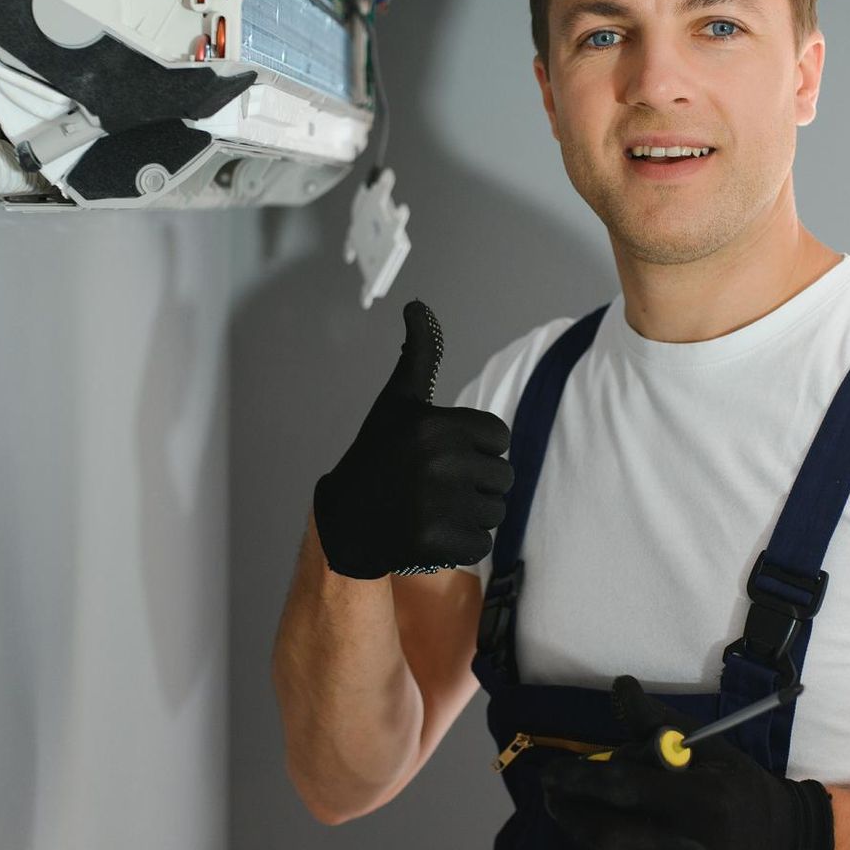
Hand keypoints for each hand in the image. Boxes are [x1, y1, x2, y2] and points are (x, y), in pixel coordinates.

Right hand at [312, 300, 513, 578]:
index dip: (477, 447)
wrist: (346, 520)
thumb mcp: (398, 400)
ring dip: (472, 513)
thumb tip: (417, 305)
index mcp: (435, 425)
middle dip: (477, 483)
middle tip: (439, 485)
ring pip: (495, 511)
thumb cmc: (379, 455)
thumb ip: (419, 353)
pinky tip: (433, 531)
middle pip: (502, 477)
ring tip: (436, 507)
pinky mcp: (436, 542)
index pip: (498, 437)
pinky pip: (481, 544)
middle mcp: (438, 463)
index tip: (445, 453)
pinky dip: (463, 543)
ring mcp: (436, 505)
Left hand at [538, 675, 835, 849]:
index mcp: (703, 801)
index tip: (552, 773)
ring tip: (595, 818)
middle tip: (553, 798)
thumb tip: (619, 687)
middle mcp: (695, 849)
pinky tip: (623, 848)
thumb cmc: (741, 790)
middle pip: (608, 838)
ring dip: (593, 839)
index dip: (580, 780)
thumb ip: (659, 724)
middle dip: (571, 816)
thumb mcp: (710, 749)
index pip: (624, 790)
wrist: (789, 849)